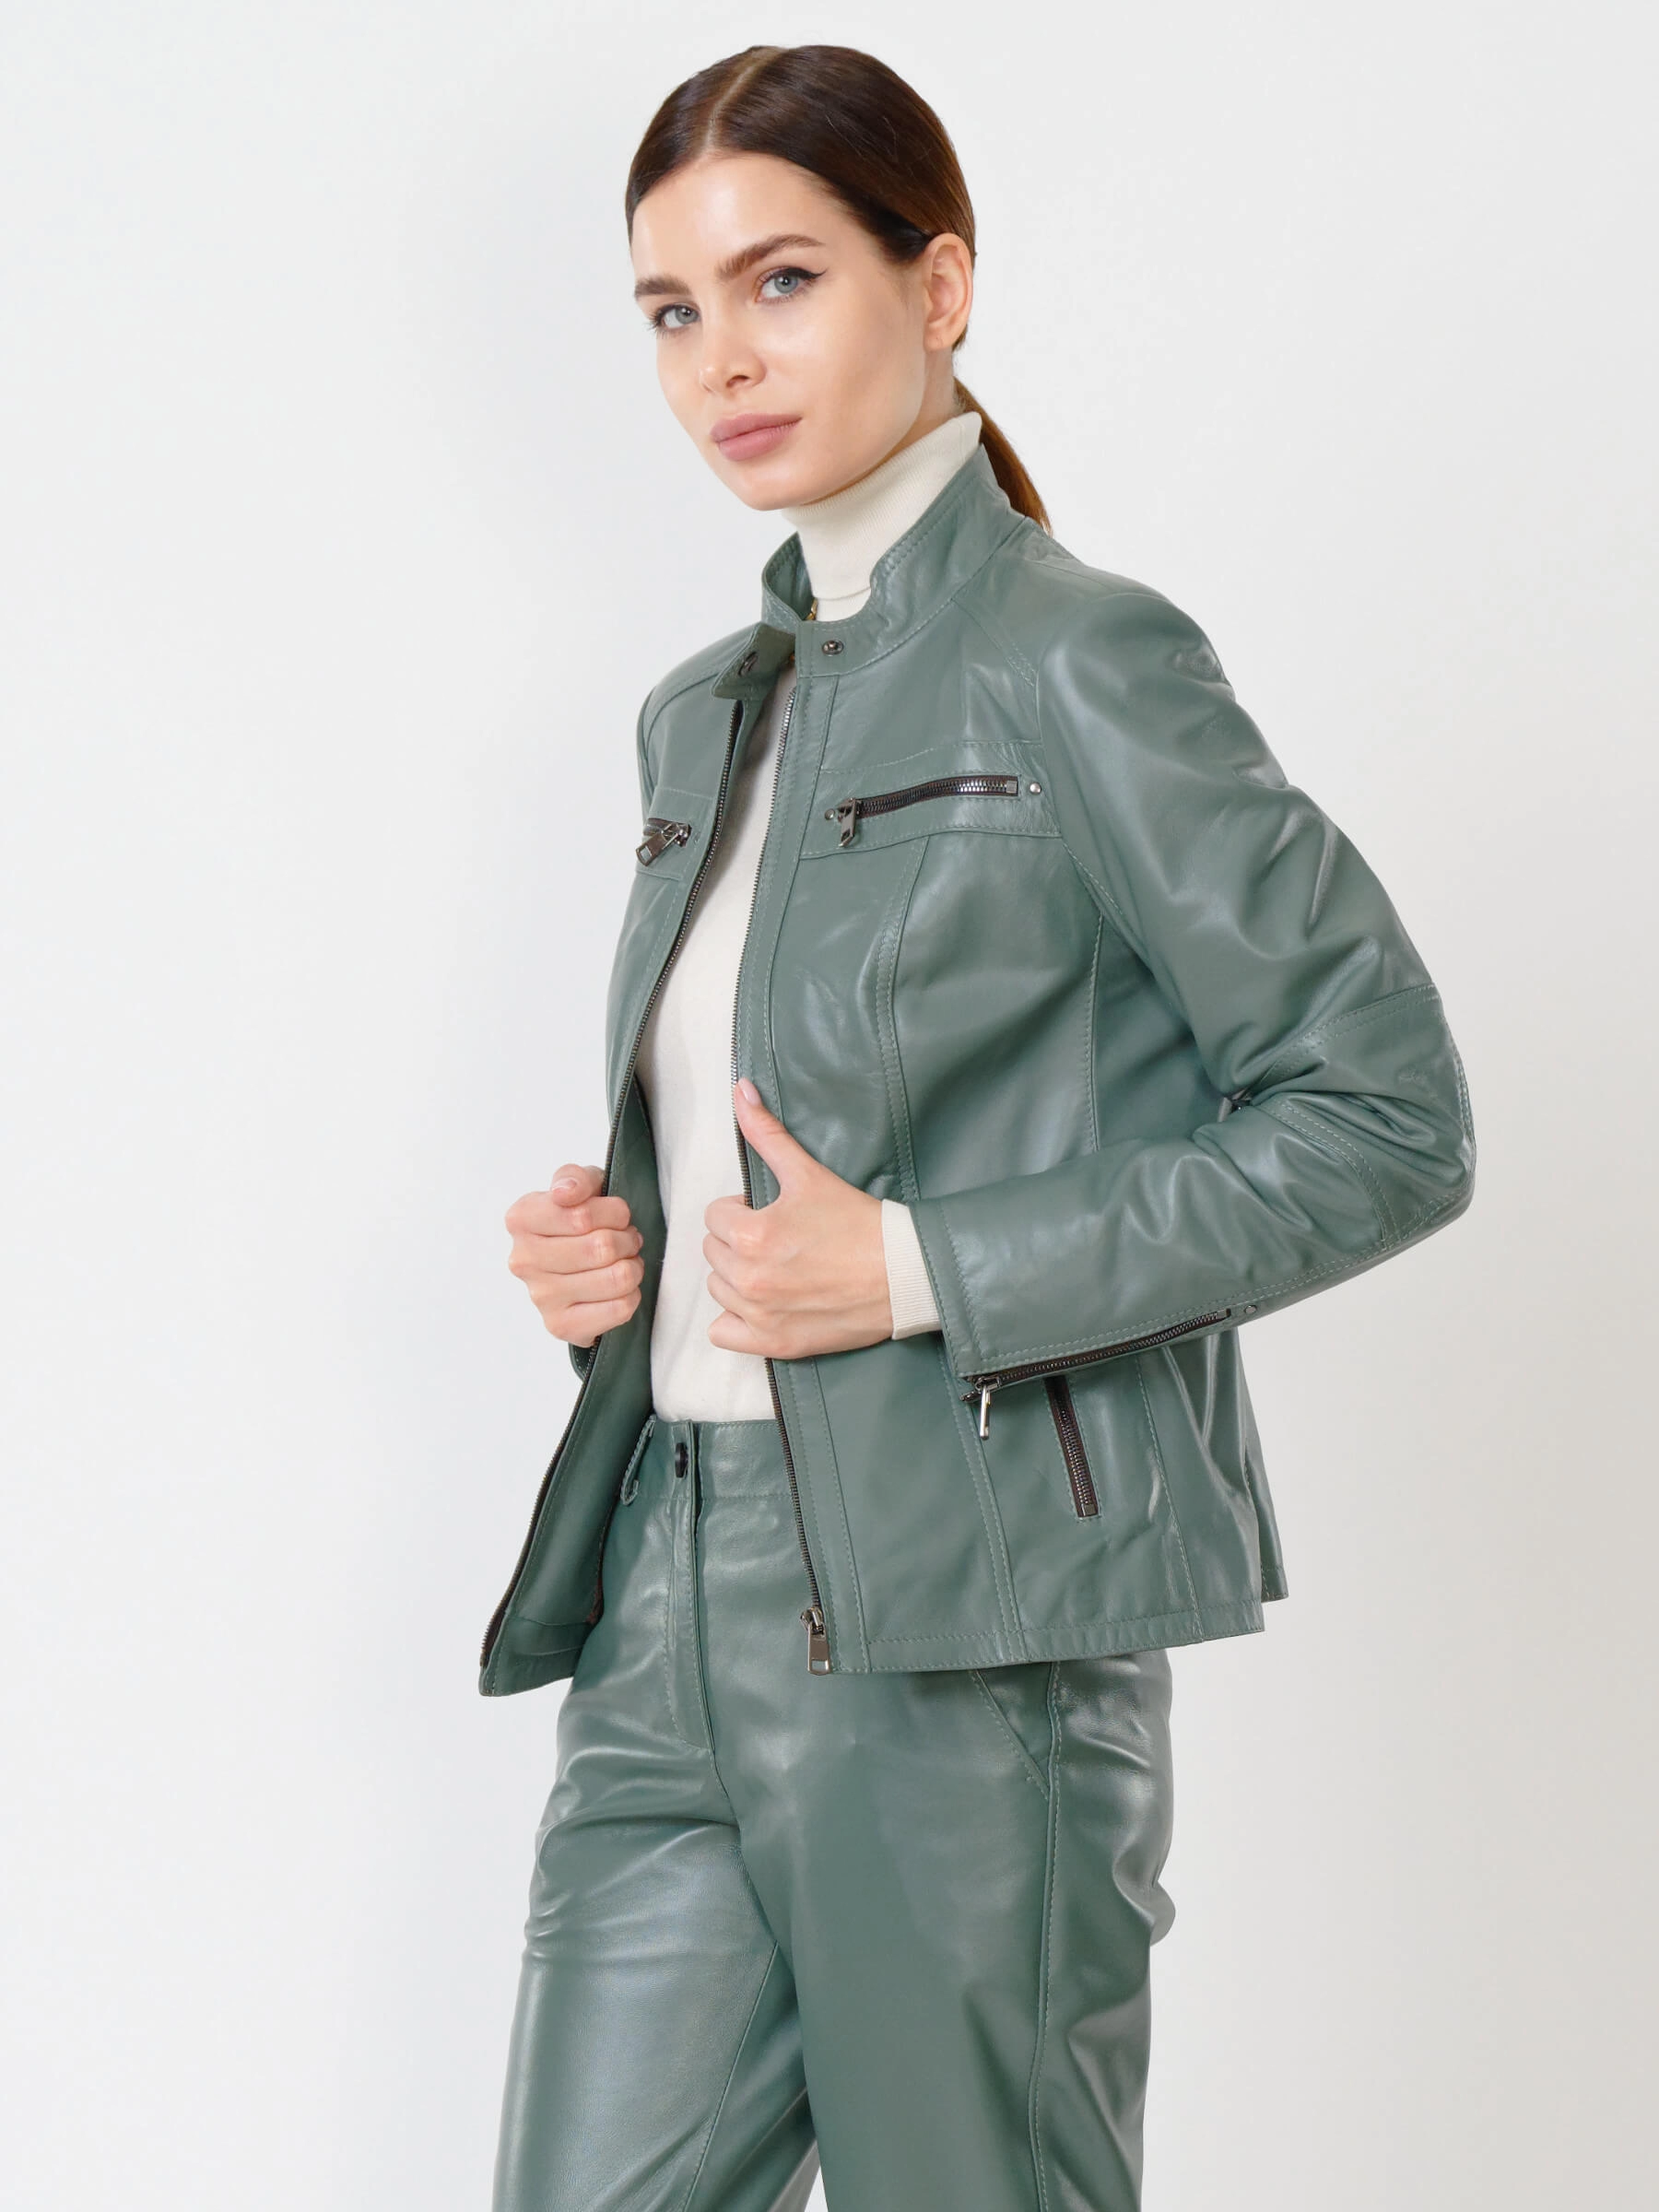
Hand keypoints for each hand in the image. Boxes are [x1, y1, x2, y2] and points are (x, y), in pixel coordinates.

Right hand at [505, 1163, 643, 1346]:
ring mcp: (541, 1296)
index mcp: (521, 1219)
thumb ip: (575, 1178)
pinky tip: (619, 1289)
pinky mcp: (561, 1326)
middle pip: (602, 1247)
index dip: (615, 1212)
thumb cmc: (580, 1221)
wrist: (576, 1268)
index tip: (617, 1215)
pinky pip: (620, 1308)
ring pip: (617, 1277)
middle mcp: (524, 1259)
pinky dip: (631, 1295)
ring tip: (624, 1261)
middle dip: (628, 1239)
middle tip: (627, 1239)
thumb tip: (565, 1193)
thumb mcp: (581, 1187)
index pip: (583, 1215)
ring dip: (632, 1267)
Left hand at [703, 1078, 891, 1358]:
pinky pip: (723, 1334)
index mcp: (752, 1234)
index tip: (773, 1213)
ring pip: (718, 1289)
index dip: (742, 1210)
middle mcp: (749, 1279)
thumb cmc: (859, 1223)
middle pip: (714, 1252)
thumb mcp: (809, 1173)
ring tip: (776, 1268)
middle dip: (738, 1241)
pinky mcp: (774, 1343)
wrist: (904, 1274)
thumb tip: (740, 1091)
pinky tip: (763, 1304)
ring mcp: (760, 1315)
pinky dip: (736, 1321)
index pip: (715, 1216)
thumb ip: (767, 1134)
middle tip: (779, 1238)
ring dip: (737, 1277)